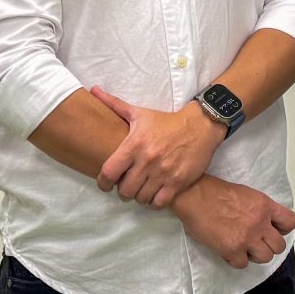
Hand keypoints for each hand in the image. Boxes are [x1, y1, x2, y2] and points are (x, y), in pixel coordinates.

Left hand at [90, 88, 220, 206]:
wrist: (200, 126)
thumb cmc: (166, 121)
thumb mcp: (139, 113)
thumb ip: (114, 104)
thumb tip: (94, 90)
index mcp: (135, 145)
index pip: (109, 172)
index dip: (103, 183)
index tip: (105, 184)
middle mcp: (147, 161)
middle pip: (125, 190)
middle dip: (123, 191)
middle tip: (127, 185)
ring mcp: (163, 173)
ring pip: (141, 198)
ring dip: (139, 196)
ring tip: (142, 188)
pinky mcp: (178, 182)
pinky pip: (159, 203)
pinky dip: (155, 201)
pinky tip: (156, 192)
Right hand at [172, 178, 294, 268]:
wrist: (194, 196)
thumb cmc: (214, 192)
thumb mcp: (247, 194)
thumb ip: (260, 209)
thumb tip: (266, 223)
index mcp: (265, 206)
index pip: (291, 222)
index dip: (283, 230)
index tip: (273, 230)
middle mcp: (260, 222)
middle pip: (279, 246)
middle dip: (268, 246)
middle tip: (256, 243)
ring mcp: (247, 237)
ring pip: (265, 258)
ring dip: (254, 255)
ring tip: (243, 248)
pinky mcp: (232, 249)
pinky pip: (243, 264)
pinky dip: (235, 260)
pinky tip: (228, 251)